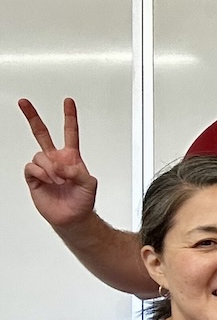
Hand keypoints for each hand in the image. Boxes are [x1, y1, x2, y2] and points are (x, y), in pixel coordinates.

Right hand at [18, 97, 98, 228]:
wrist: (72, 217)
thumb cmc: (83, 201)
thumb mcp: (90, 184)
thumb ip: (78, 172)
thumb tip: (60, 167)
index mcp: (71, 157)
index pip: (70, 132)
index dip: (69, 116)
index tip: (68, 101)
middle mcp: (56, 159)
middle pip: (42, 133)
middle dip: (32, 117)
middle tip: (24, 103)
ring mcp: (44, 168)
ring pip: (39, 155)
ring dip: (50, 169)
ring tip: (58, 181)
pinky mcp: (34, 178)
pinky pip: (31, 167)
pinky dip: (40, 173)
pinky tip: (47, 181)